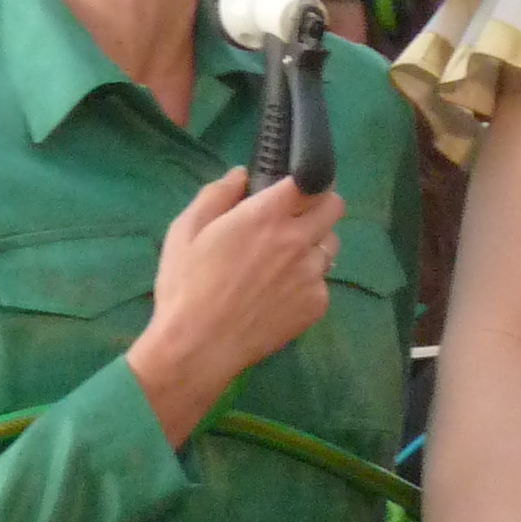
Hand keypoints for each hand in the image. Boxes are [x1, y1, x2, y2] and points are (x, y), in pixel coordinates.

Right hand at [126, 173, 340, 444]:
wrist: (199, 347)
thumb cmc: (186, 286)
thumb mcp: (186, 230)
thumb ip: (216, 195)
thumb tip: (241, 174)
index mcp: (266, 215)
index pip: (310, 181)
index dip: (305, 181)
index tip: (295, 189)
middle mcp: (298, 240)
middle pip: (334, 207)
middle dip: (319, 206)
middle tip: (296, 220)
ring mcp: (312, 274)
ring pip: (330, 246)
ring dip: (314, 245)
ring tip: (284, 263)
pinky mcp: (317, 304)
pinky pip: (321, 282)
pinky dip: (306, 283)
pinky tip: (279, 296)